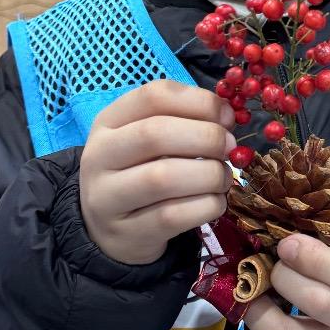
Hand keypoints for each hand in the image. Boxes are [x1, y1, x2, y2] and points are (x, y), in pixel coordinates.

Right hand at [79, 79, 236, 264]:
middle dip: (207, 137)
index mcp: (108, 121)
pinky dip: (206, 205)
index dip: (199, 102)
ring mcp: (107, 197)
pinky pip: (173, 216)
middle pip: (156, 134)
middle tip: (230, 148)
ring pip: (163, 178)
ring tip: (223, 177)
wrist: (109, 230)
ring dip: (209, 174)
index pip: (154, 96)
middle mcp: (99, 156)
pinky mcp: (126, 234)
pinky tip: (215, 202)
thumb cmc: (139, 172)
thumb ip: (182, 121)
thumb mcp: (147, 139)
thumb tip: (227, 117)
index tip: (227, 117)